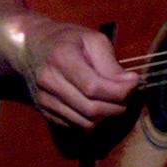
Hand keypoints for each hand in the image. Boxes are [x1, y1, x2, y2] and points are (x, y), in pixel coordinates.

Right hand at [10, 15, 140, 128]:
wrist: (31, 47)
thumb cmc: (67, 40)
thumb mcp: (92, 39)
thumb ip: (110, 63)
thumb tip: (129, 84)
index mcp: (62, 58)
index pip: (94, 87)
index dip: (119, 91)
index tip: (134, 82)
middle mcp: (49, 82)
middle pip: (91, 109)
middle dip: (118, 106)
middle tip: (128, 94)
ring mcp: (45, 100)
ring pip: (85, 123)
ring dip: (107, 115)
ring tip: (115, 99)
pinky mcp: (45, 112)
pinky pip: (76, 127)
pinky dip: (93, 121)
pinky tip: (99, 105)